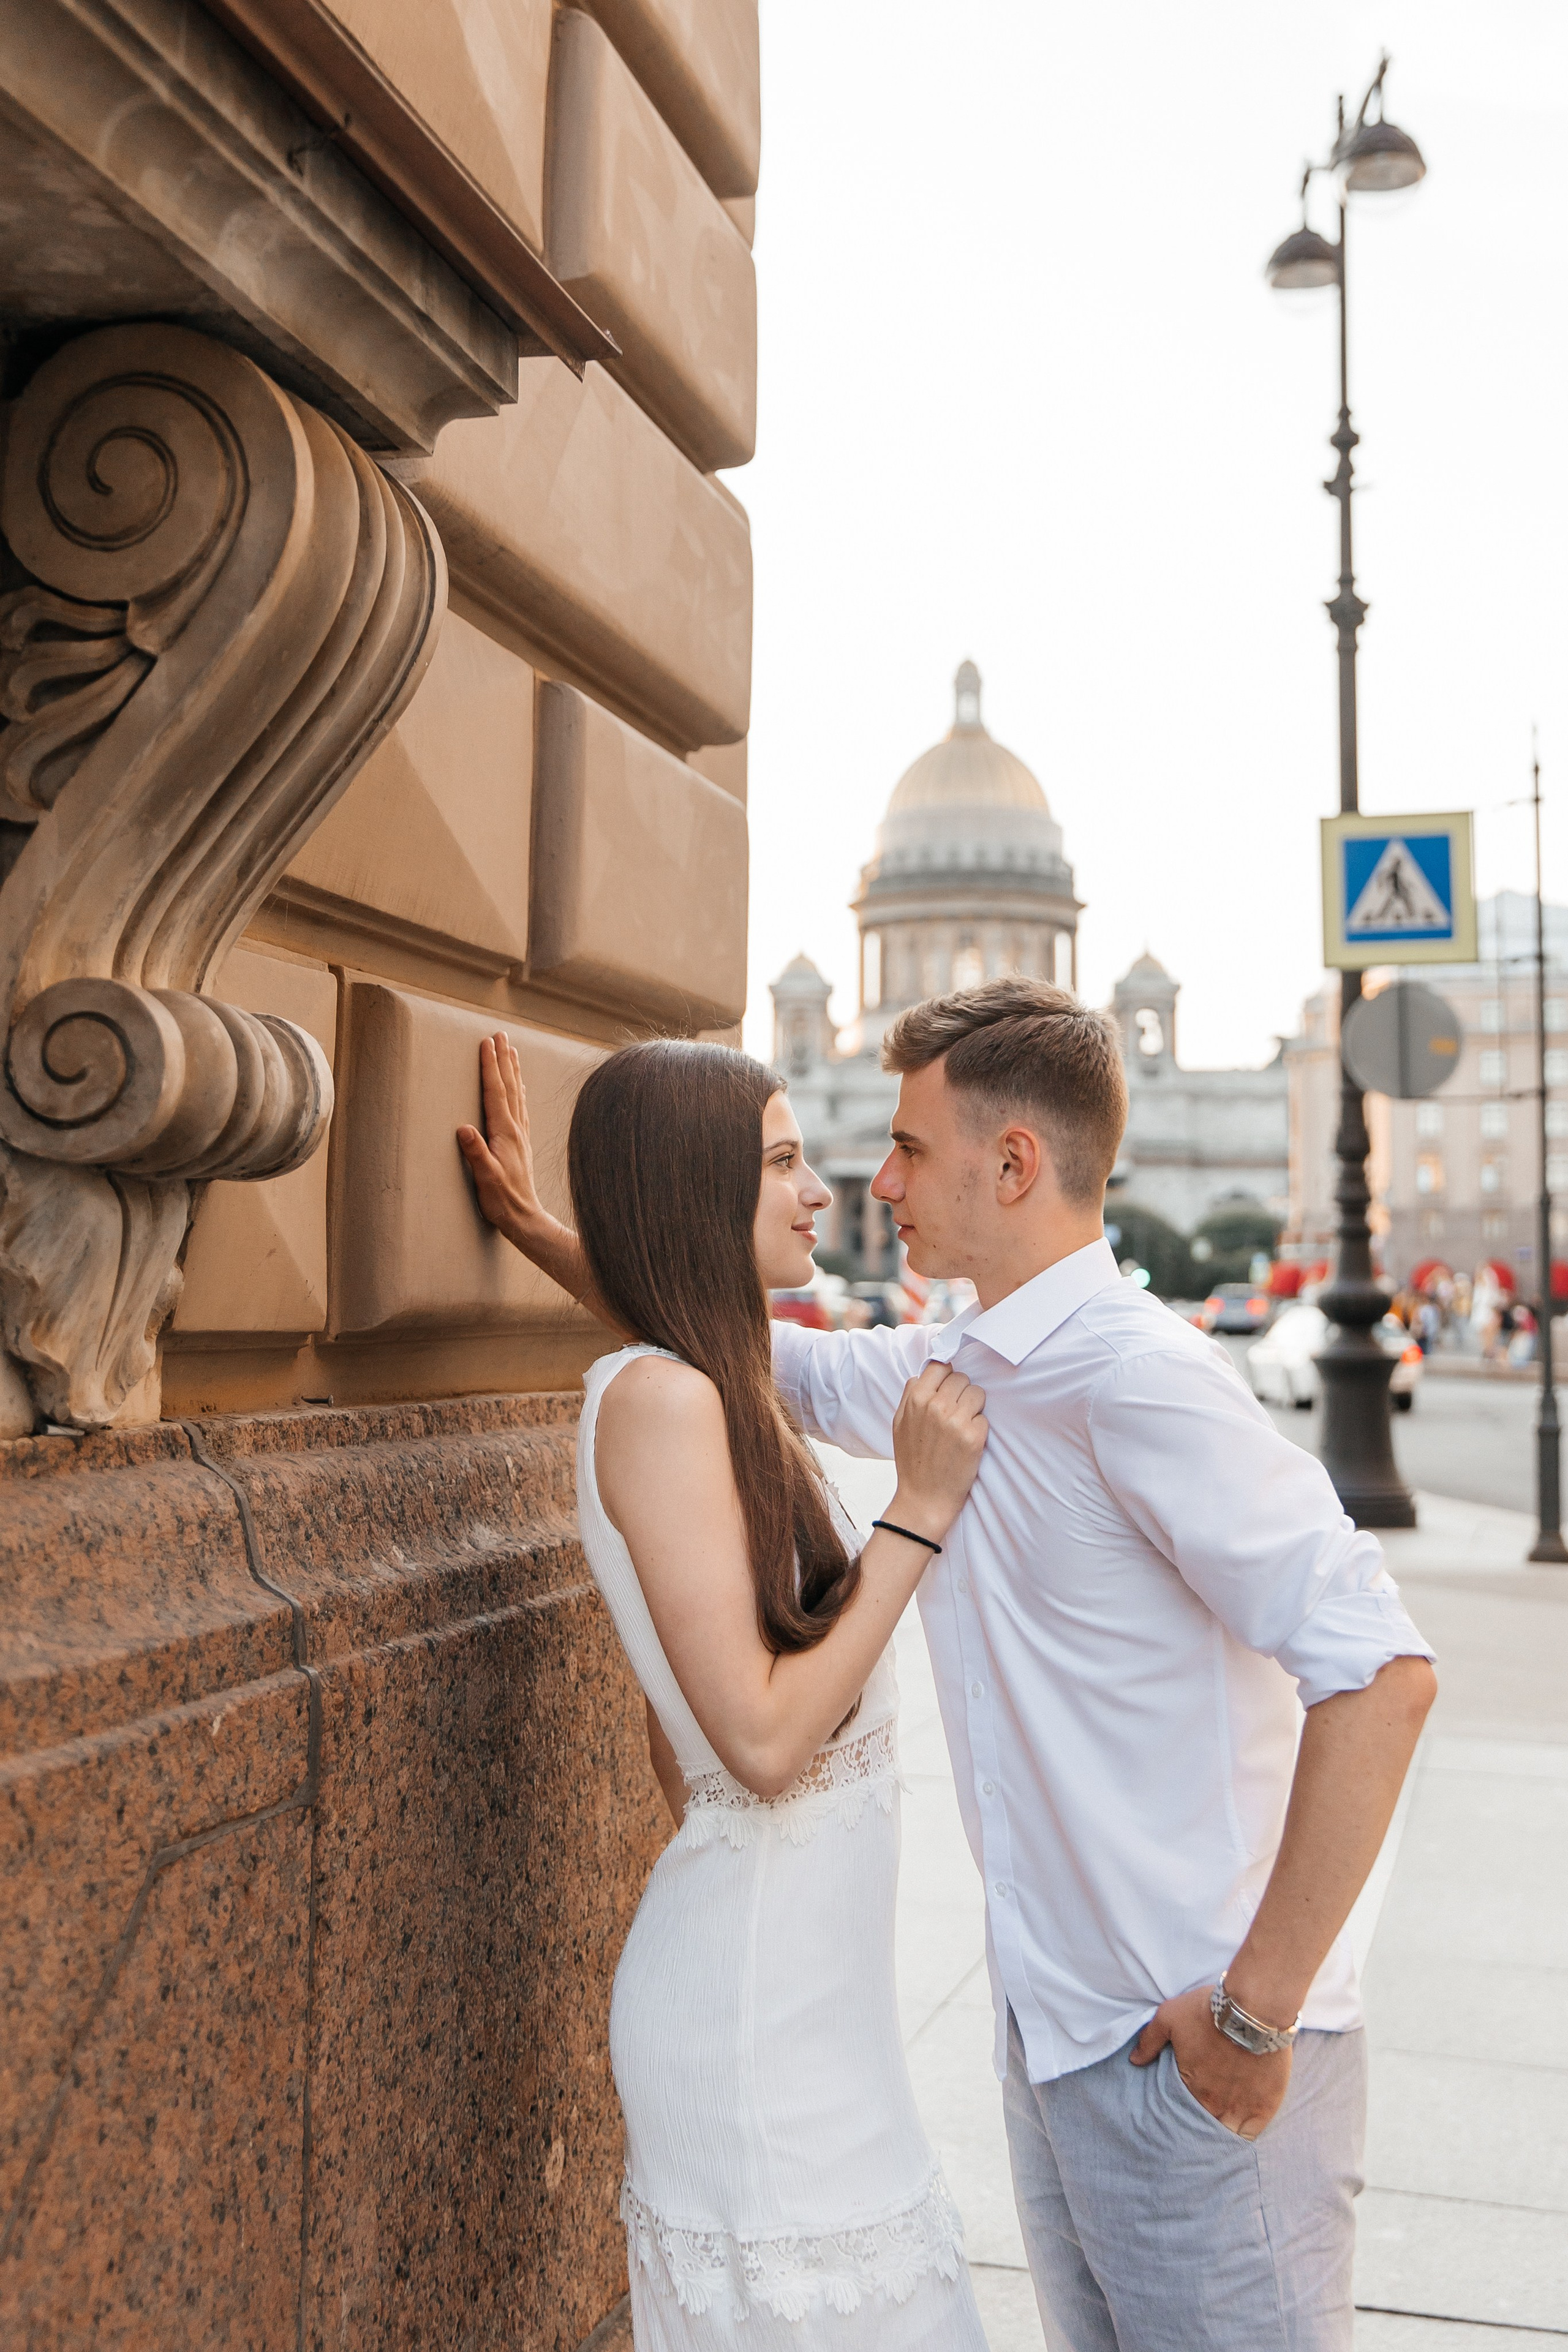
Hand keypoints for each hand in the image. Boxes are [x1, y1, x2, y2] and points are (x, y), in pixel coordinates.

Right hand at [456, 1033, 541, 1242]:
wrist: (525, 1219)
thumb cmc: (503, 1201)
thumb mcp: (485, 1178)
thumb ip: (476, 1154)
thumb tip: (463, 1129)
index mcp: (505, 1134)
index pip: (496, 1092)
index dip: (490, 1066)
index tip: (486, 1043)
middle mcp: (516, 1130)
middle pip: (509, 1086)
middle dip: (503, 1059)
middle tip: (500, 1034)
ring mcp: (520, 1136)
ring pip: (516, 1094)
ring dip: (512, 1070)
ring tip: (511, 1050)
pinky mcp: (520, 1144)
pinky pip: (520, 1108)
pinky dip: (517, 1091)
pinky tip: (518, 1088)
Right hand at [888, 1361, 987, 1542]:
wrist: (924, 1499)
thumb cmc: (912, 1461)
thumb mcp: (899, 1423)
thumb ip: (910, 1395)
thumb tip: (925, 1373)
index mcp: (916, 1399)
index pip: (941, 1366)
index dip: (946, 1378)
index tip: (947, 1390)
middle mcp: (936, 1405)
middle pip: (962, 1378)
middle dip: (961, 1393)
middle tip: (954, 1415)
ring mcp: (956, 1420)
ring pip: (977, 1393)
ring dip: (973, 1408)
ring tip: (961, 1427)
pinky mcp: (974, 1437)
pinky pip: (984, 1418)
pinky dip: (979, 1429)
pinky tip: (967, 1444)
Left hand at [1130, 1985, 1290, 2139]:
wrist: (1253, 2009)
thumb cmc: (1209, 2011)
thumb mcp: (1169, 2016)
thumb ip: (1150, 2040)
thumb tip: (1134, 2060)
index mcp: (1190, 2086)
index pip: (1178, 2112)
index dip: (1178, 2114)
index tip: (1177, 2115)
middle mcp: (1213, 2104)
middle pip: (1201, 2127)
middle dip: (1196, 2129)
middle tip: (1195, 2128)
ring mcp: (1239, 2108)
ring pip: (1224, 2134)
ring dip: (1219, 2134)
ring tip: (1216, 2134)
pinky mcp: (1263, 2107)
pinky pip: (1250, 2134)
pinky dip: (1243, 2137)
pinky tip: (1238, 2134)